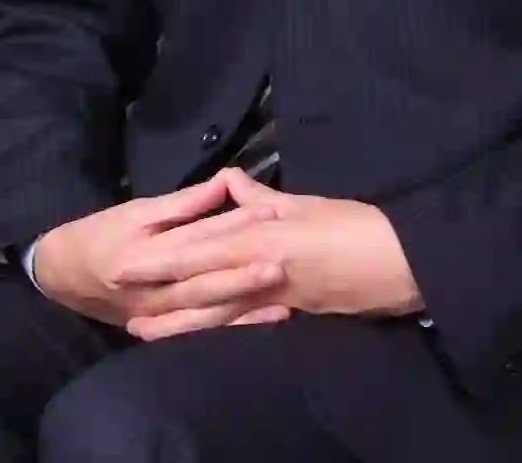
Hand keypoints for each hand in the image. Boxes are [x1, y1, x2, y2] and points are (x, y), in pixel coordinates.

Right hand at [32, 170, 290, 334]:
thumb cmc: (103, 234)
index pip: (194, 239)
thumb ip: (182, 203)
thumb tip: (224, 184)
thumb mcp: (136, 211)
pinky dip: (239, 323)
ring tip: (283, 293)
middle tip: (281, 259)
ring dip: (246, 303)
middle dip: (242, 273)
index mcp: (142, 254)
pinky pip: (206, 326)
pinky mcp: (167, 328)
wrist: (64, 276)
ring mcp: (159, 316)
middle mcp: (151, 291)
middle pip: (202, 281)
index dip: (230, 227)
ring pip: (207, 310)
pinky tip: (270, 317)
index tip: (267, 214)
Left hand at [116, 165, 424, 339]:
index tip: (126, 261)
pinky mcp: (292, 314)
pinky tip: (199, 339)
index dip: (162, 256)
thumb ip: (263, 199)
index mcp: (264, 233)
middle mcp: (263, 266)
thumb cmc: (354, 223)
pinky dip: (218, 332)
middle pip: (202, 282)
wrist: (399, 259)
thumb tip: (231, 183)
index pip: (203, 245)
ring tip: (142, 332)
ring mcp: (277, 295)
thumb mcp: (305, 203)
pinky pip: (246, 323)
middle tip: (121, 306)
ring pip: (217, 310)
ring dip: (178, 323)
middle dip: (160, 294)